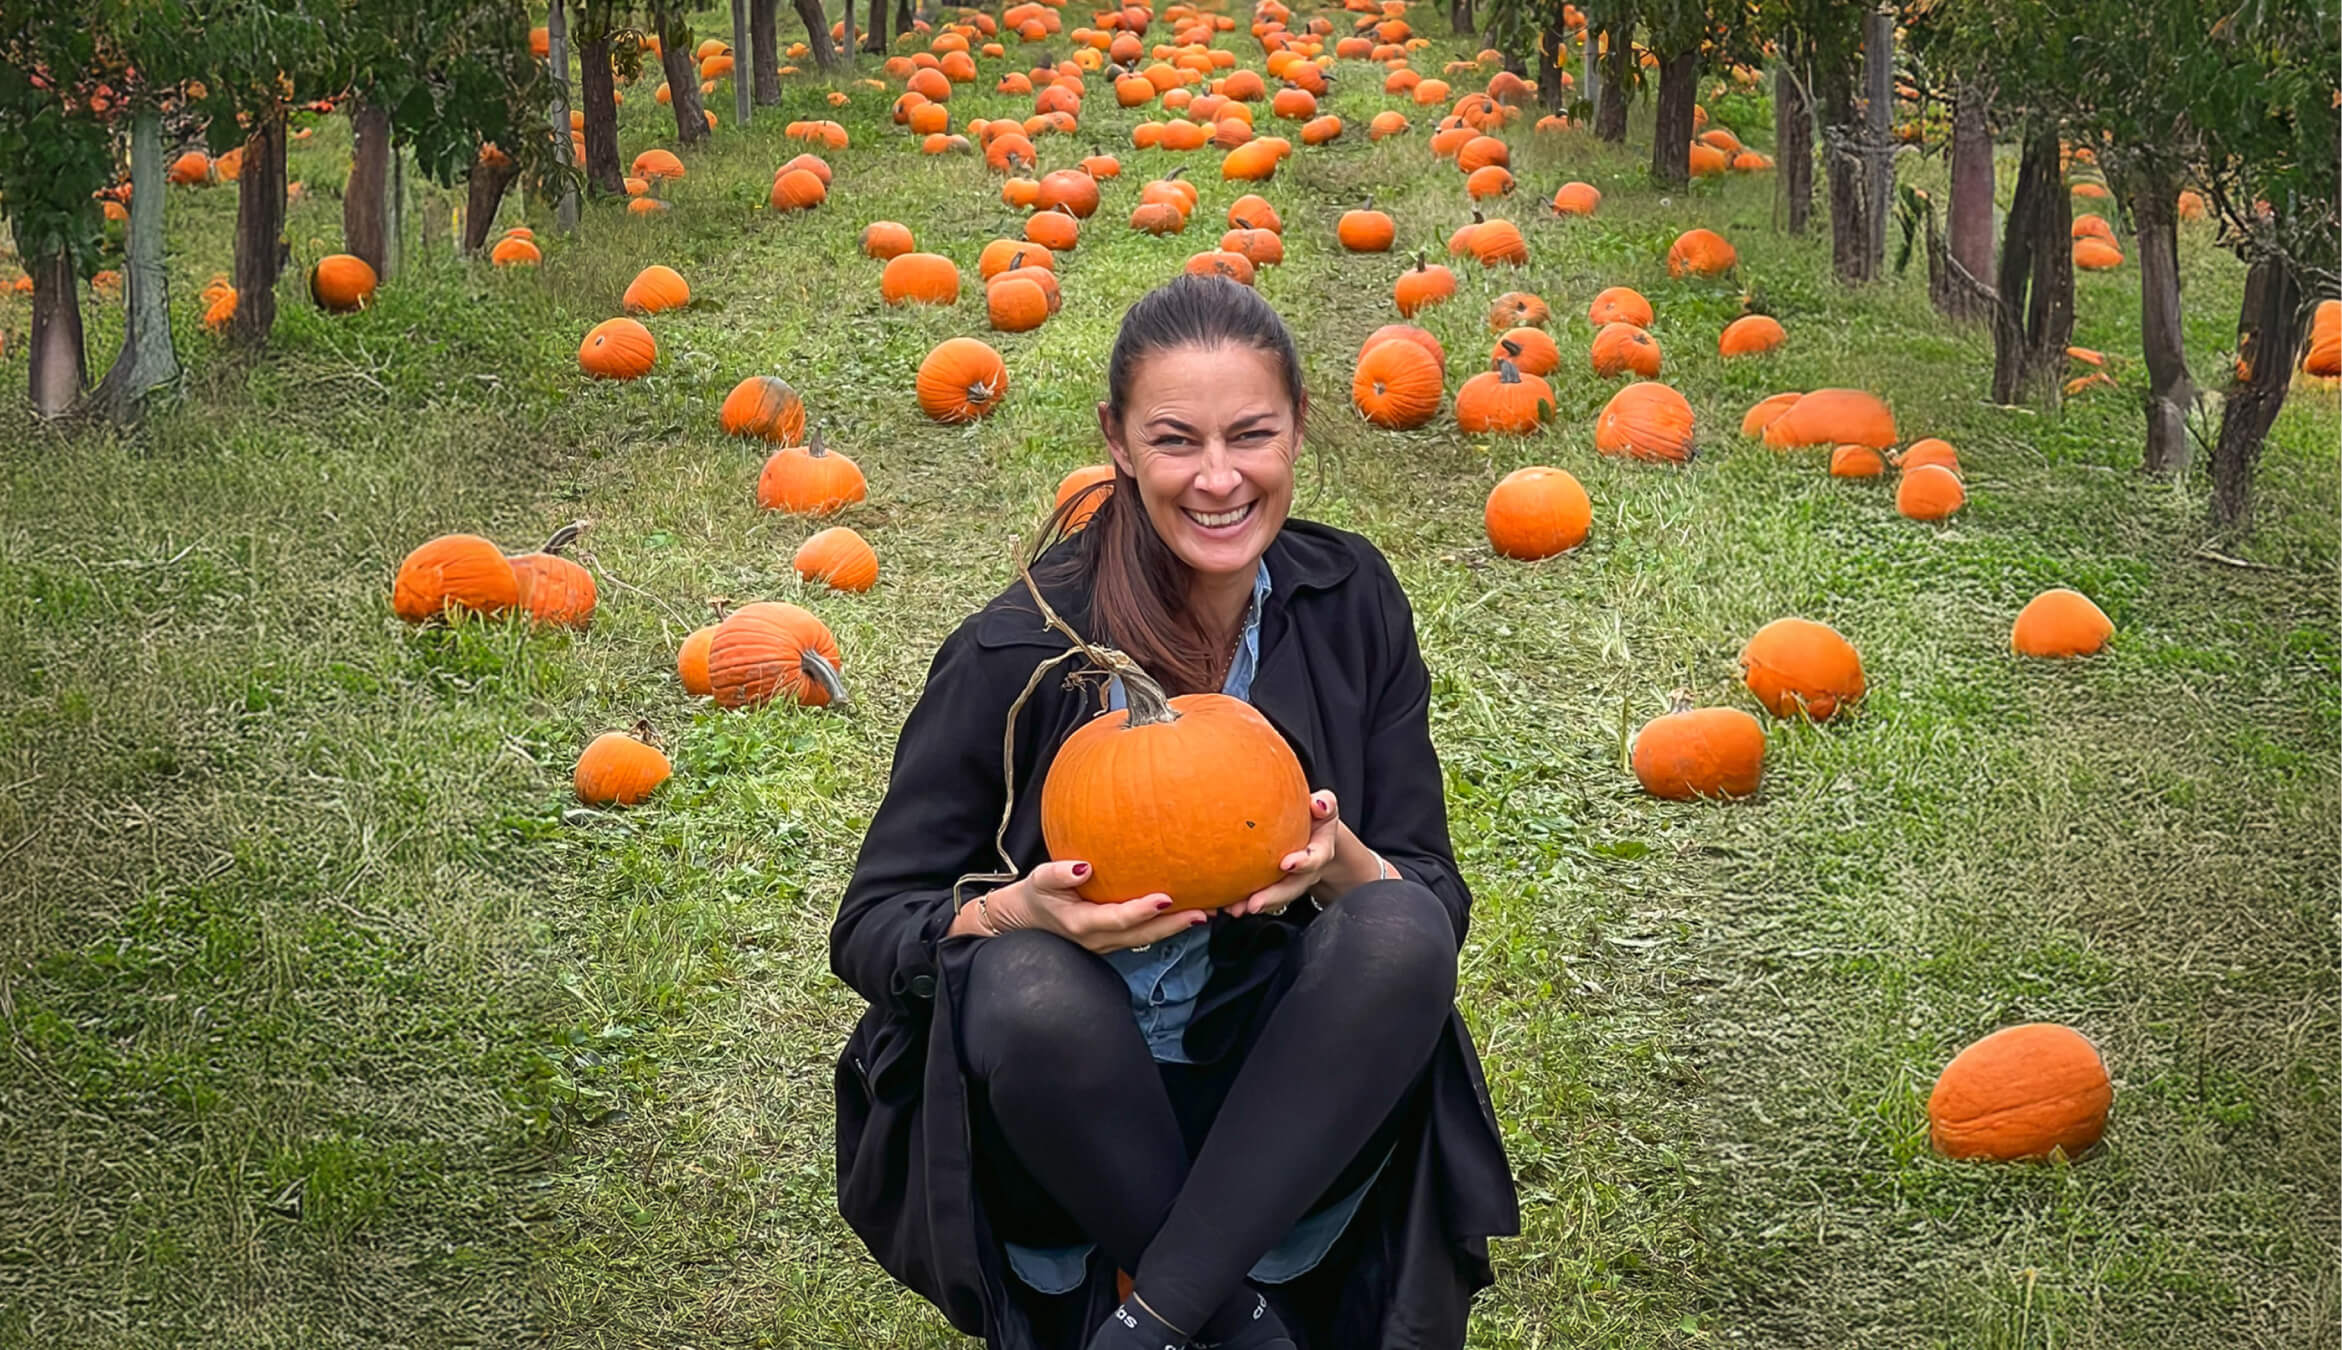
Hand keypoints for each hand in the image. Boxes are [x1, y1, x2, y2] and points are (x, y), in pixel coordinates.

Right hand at [971, 859, 1208, 953]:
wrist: (1023, 922)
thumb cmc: (1034, 896)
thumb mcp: (1039, 880)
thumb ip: (1059, 874)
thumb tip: (1084, 867)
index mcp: (1081, 924)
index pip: (1117, 919)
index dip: (1142, 911)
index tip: (1165, 899)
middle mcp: (1098, 939)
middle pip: (1142, 935)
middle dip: (1174, 925)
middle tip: (1203, 912)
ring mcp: (1107, 944)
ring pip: (1146, 938)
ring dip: (1175, 928)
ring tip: (1204, 913)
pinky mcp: (1112, 941)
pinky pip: (1143, 936)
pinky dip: (1165, 926)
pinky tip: (1184, 914)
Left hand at [1230, 791, 1341, 916]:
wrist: (1314, 836)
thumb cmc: (1316, 818)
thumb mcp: (1324, 808)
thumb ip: (1325, 804)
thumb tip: (1317, 803)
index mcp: (1319, 852)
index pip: (1314, 859)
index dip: (1302, 863)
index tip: (1286, 864)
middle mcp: (1306, 872)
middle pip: (1291, 888)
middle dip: (1273, 897)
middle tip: (1253, 903)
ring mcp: (1290, 882)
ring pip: (1275, 898)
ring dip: (1256, 905)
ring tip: (1235, 909)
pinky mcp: (1274, 885)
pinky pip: (1260, 896)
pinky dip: (1243, 901)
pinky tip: (1227, 904)